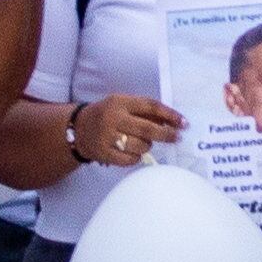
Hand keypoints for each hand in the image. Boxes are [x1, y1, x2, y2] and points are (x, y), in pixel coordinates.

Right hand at [67, 94, 186, 168]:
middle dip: (166, 134)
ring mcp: (107, 137)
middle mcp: (113, 118)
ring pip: (140, 146)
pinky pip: (130, 159)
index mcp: (120, 102)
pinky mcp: (103, 153)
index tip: (183, 122)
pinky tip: (133, 152)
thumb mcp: (123, 105)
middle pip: (147, 129)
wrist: (77, 129)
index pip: (150, 106)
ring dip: (148, 146)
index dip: (169, 115)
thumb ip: (145, 111)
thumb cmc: (107, 115)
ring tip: (143, 143)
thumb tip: (172, 121)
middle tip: (177, 138)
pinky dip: (136, 157)